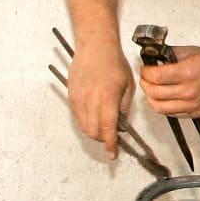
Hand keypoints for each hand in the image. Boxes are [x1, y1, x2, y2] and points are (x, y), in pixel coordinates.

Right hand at [67, 43, 134, 158]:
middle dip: (102, 139)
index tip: (113, 153)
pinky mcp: (71, 96)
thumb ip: (124, 107)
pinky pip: (77, 116)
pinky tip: (95, 115)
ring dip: (94, 131)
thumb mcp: (128, 85)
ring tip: (104, 125)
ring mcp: (78, 98)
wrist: (96, 47)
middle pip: (93, 132)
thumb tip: (121, 123)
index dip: (110, 144)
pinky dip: (86, 121)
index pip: (107, 129)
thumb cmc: (114, 63)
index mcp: (107, 98)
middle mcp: (90, 100)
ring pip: (83, 126)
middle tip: (112, 137)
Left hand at [139, 45, 199, 118]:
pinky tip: (164, 97)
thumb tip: (155, 57)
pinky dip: (163, 106)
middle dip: (145, 84)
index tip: (145, 69)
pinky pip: (171, 114)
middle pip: (154, 93)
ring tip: (152, 89)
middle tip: (146, 78)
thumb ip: (172, 54)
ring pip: (159, 108)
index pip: (155, 77)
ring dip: (151, 98)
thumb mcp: (194, 51)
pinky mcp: (195, 113)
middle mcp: (190, 92)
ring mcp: (193, 105)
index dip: (145, 72)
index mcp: (189, 73)